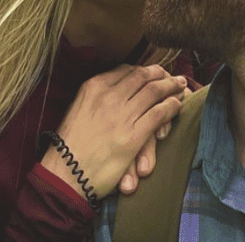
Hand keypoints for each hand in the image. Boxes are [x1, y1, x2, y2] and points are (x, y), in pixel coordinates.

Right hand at [40, 64, 186, 199]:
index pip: (126, 70)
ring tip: (181, 86)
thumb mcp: (78, 109)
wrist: (64, 175)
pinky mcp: (133, 136)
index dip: (144, 70)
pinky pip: (159, 113)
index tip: (154, 73)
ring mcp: (122, 115)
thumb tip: (116, 89)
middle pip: (143, 76)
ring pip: (154, 91)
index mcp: (93, 86)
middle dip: (161, 75)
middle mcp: (109, 96)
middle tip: (173, 77)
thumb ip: (97, 97)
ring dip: (171, 87)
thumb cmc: (69, 145)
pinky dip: (171, 107)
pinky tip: (177, 106)